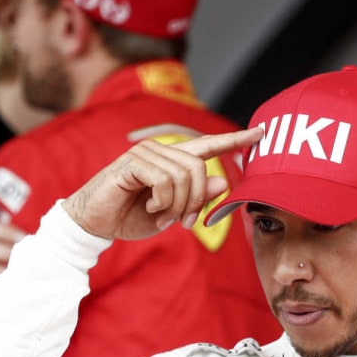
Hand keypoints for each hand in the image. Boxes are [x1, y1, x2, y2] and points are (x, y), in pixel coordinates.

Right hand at [62, 128, 262, 240]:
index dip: (236, 140)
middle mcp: (162, 150)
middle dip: (197, 201)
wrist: (95, 224)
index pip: (209, 145)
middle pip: (201, 168)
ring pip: (184, 176)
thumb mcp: (172, 213)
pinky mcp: (132, 162)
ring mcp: (146, 152)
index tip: (261, 132)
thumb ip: (198, 198)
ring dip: (177, 206)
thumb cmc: (131, 216)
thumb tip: (223, 182)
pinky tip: (149, 207)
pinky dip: (162, 202)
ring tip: (161, 216)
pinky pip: (164, 181)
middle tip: (184, 223)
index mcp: (173, 160)